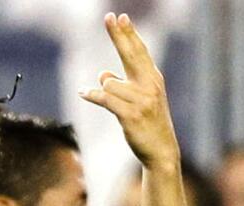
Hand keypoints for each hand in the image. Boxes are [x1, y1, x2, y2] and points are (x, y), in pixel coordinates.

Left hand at [80, 13, 179, 167]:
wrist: (160, 150)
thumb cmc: (147, 124)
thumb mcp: (137, 101)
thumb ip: (122, 85)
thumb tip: (103, 74)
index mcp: (152, 78)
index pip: (138, 51)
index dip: (128, 34)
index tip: (120, 17)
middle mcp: (150, 85)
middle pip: (130, 54)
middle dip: (119, 35)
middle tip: (109, 17)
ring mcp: (141, 99)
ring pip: (109, 83)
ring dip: (104, 92)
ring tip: (116, 107)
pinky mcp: (130, 114)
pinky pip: (104, 98)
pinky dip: (92, 96)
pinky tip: (83, 93)